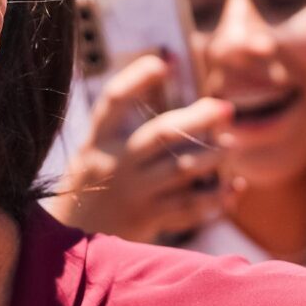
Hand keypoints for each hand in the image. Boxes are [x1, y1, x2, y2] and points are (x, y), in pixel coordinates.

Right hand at [50, 57, 234, 242]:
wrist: (71, 243)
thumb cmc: (93, 186)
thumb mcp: (94, 153)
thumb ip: (125, 125)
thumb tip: (166, 68)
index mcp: (97, 142)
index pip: (113, 102)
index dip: (137, 79)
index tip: (163, 62)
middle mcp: (114, 165)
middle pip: (161, 135)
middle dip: (198, 119)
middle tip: (225, 108)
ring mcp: (132, 194)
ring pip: (181, 170)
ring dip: (212, 156)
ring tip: (230, 146)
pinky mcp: (148, 220)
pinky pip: (190, 207)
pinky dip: (216, 197)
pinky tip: (233, 187)